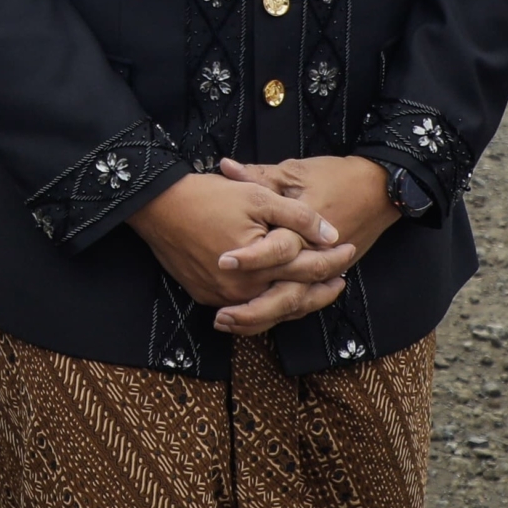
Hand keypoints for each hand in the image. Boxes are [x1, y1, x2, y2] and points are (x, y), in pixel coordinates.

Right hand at [126, 171, 352, 331]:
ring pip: (270, 310)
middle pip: (294, 299)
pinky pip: (244, 309)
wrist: (157, 207)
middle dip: (321, 290)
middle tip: (341, 281)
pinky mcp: (206, 296)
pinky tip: (275, 294)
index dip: (333, 259)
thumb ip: (297, 217)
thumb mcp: (258, 196)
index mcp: (261, 265)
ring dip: (295, 302)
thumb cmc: (207, 197)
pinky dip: (265, 304)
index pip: (309, 268)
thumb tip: (330, 235)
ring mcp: (223, 296)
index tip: (349, 249)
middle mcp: (244, 289)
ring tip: (315, 292)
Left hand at [217, 156, 397, 333]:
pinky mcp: (329, 276)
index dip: (248, 258)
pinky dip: (281, 312)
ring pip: (295, 305)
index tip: (221, 262)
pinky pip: (305, 301)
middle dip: (253, 310)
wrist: (379, 189)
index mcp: (305, 232)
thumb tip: (225, 167)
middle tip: (221, 316)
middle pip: (286, 294)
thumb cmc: (336, 177)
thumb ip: (258, 176)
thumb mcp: (295, 172)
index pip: (276, 251)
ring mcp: (325, 272)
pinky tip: (256, 319)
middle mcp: (316, 257)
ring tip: (231, 323)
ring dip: (263, 318)